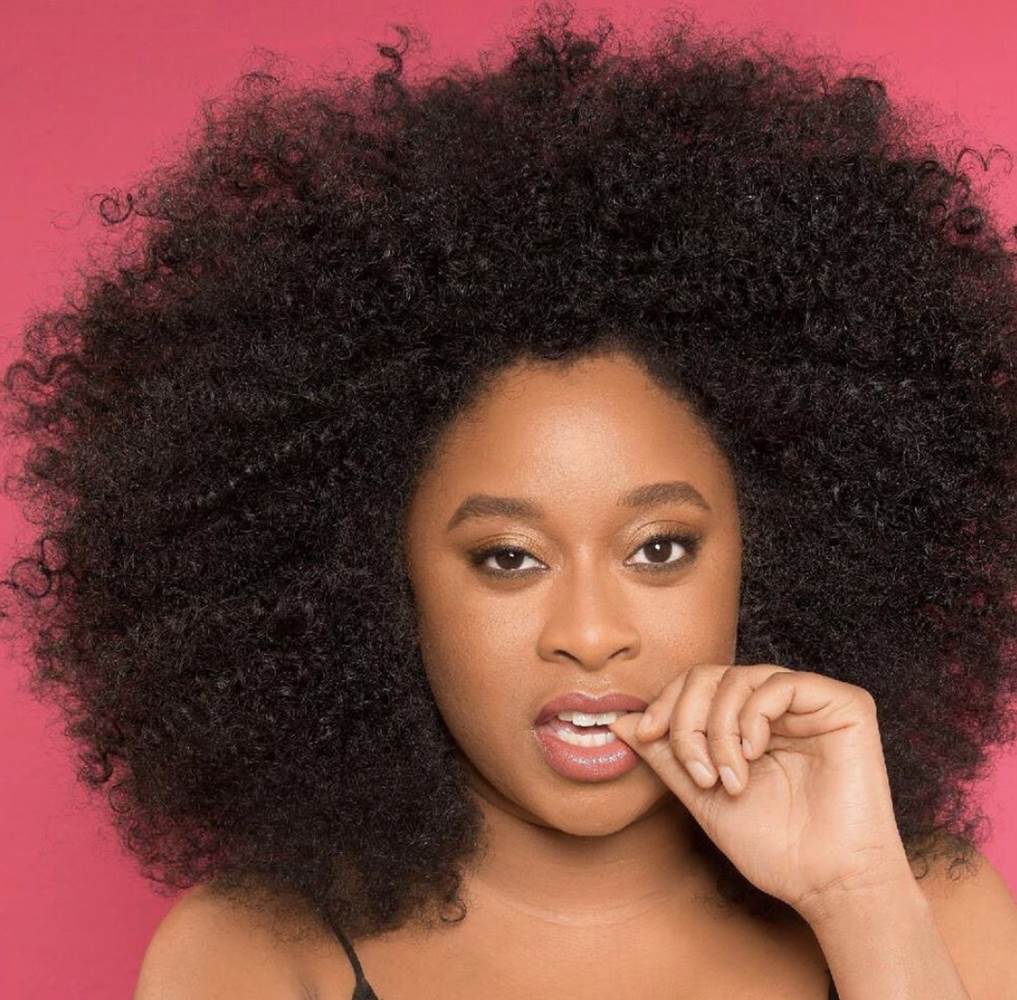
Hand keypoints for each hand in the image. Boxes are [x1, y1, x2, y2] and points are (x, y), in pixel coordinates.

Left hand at [607, 663, 912, 920]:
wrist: (826, 883)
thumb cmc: (773, 847)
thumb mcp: (702, 794)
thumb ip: (666, 755)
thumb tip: (620, 722)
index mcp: (748, 722)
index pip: (696, 686)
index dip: (666, 703)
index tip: (645, 734)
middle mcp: (779, 706)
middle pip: (711, 676)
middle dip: (687, 718)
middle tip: (695, 768)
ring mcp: (811, 703)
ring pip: (739, 678)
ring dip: (719, 729)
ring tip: (727, 778)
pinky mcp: (845, 704)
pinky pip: (781, 683)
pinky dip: (753, 715)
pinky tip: (752, 753)